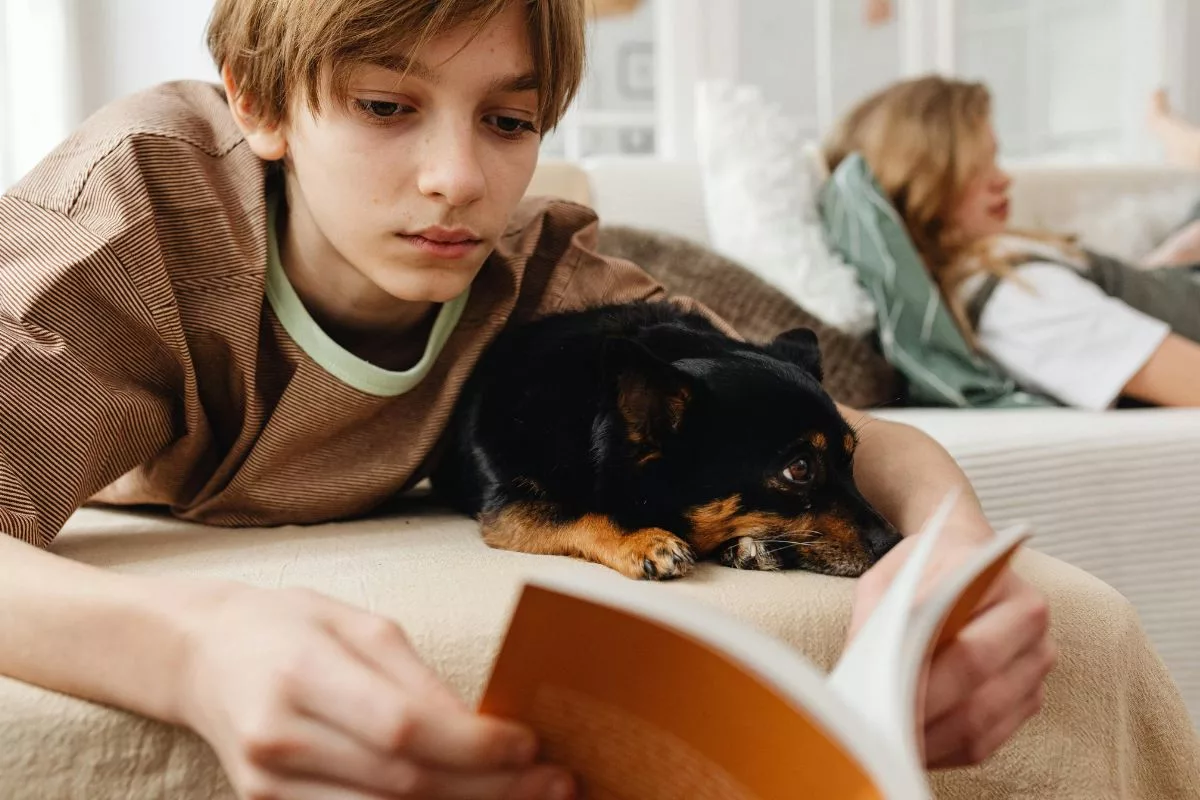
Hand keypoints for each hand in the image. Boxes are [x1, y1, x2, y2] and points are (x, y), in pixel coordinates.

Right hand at [174, 583, 574, 799]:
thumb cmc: (292, 626)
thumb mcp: (360, 627)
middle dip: (490, 789)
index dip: (474, 745)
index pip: (402, 727)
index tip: (531, 746)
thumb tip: (482, 729)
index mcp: (303, 674)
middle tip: (555, 785)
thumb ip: (417, 682)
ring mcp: (269, 785)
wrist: (203, 655)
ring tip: (528, 799)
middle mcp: (281, 738)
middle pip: (403, 783)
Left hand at [848, 533, 1057, 767]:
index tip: (885, 702)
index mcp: (998, 581)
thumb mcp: (889, 578)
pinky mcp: (1030, 696)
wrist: (963, 556)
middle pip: (976, 684)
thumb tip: (861, 670)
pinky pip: (990, 737)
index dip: (925, 681)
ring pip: (984, 719)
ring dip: (932, 740)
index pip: (966, 646)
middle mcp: (1028, 621)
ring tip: (888, 745)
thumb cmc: (921, 569)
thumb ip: (877, 617)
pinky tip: (913, 748)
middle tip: (880, 730)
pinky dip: (946, 750)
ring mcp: (1035, 661)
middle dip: (923, 713)